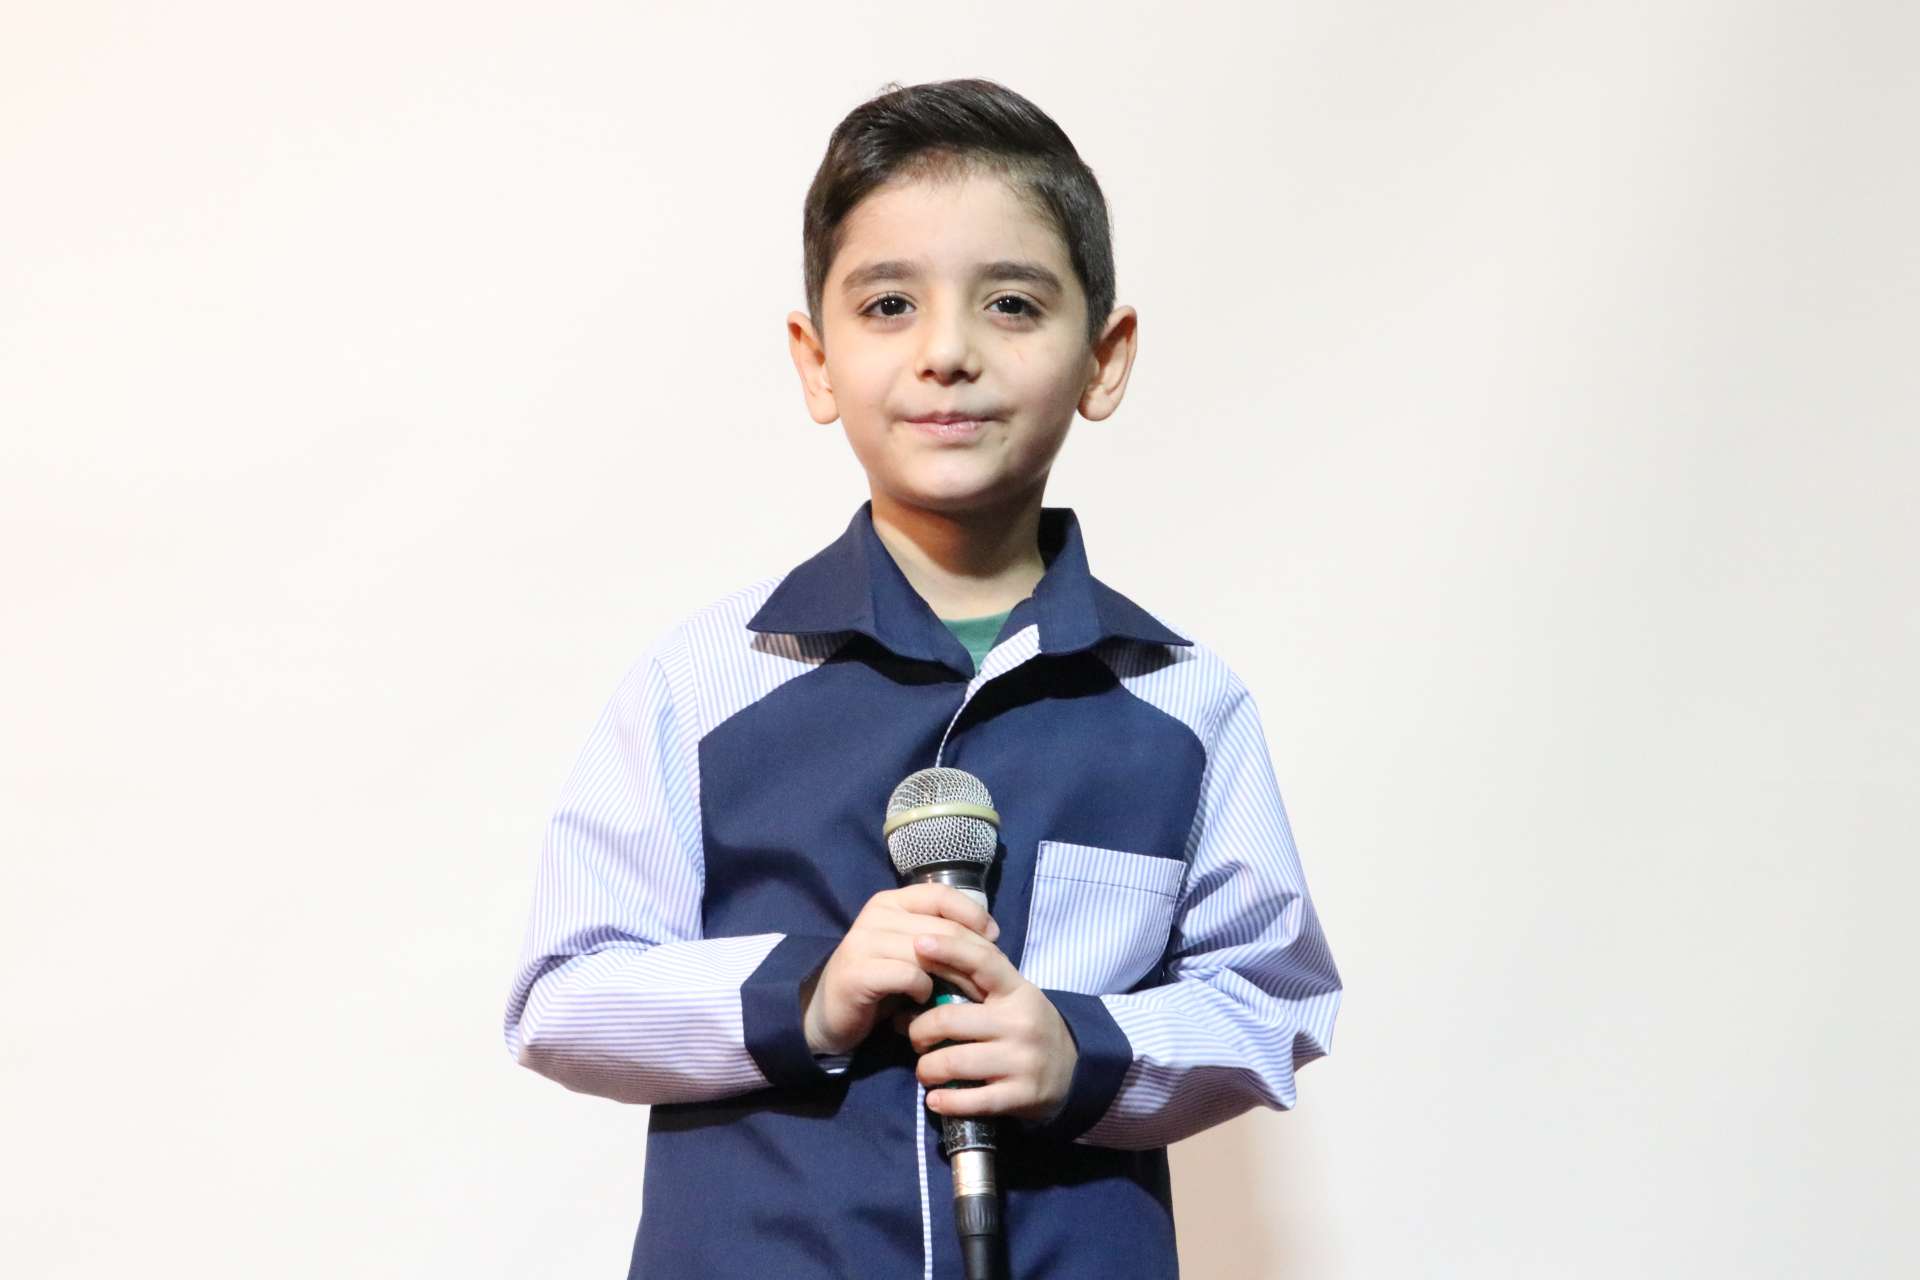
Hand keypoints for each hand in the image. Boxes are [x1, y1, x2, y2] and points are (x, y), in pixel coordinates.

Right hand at [801, 884, 1000, 1057]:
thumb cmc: (882, 982)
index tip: (993, 938)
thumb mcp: (913, 951)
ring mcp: (863, 941)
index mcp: (892, 901)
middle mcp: (875, 914)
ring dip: (952, 976)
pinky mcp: (858, 972)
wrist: (832, 1014)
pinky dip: (923, 989)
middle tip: (987, 978)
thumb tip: (989, 937)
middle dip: (973, 954)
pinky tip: (923, 998)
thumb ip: (941, 937)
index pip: (942, 894)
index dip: (973, 914)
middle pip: (942, 927)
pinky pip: (908, 975)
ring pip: (927, 951)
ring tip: (963, 993)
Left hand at [898, 930, 1078, 1123]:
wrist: (1072, 1071)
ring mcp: (1022, 1060)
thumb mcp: (1009, 997)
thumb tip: (919, 962)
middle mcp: (1021, 1022)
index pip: (983, 962)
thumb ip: (971, 979)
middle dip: (918, 1031)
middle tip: (914, 1037)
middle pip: (949, 1019)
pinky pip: (969, 1100)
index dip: (949, 950)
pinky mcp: (1021, 1095)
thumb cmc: (1025, 1027)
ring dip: (926, 1069)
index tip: (918, 943)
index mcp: (1017, 991)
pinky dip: (944, 1101)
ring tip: (925, 1071)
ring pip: (952, 1061)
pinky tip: (935, 1099)